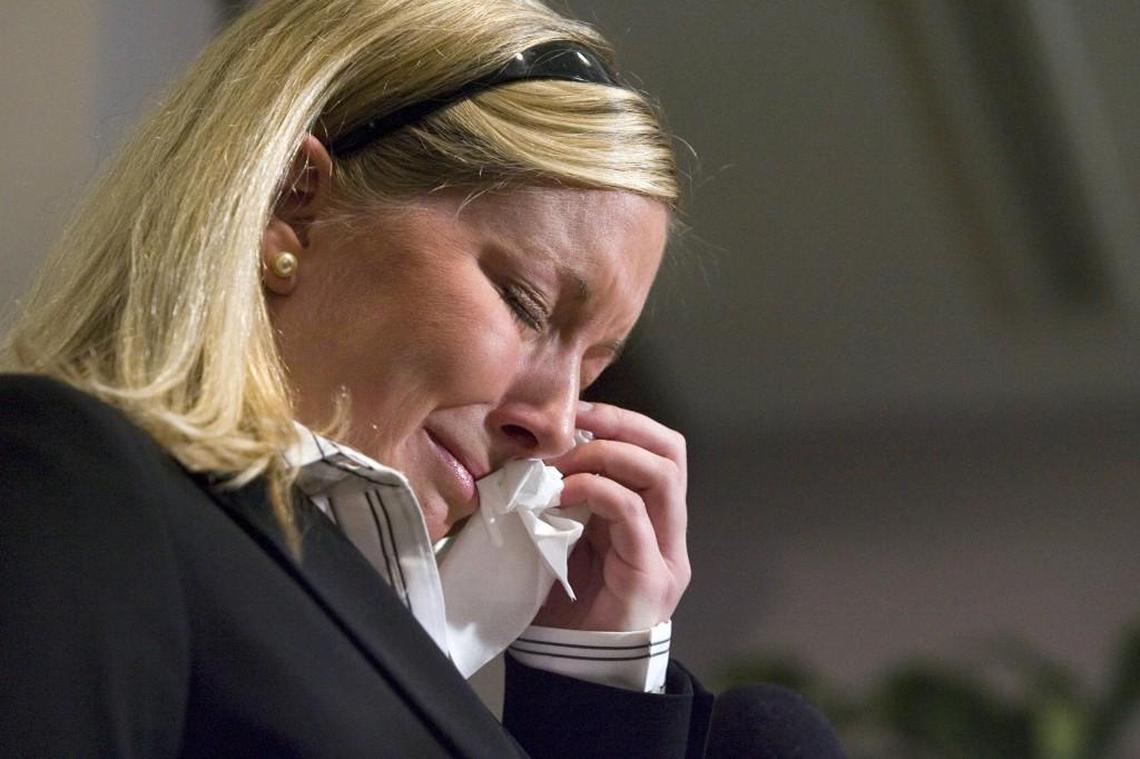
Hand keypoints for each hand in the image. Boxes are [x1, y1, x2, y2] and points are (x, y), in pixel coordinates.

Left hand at [532, 401, 689, 631]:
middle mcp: (670, 534)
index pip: (660, 448)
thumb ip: (569, 497)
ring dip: (607, 455)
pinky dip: (598, 490)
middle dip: (621, 426)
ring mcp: (666, 556)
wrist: (572, 675)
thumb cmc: (564, 609)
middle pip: (670, 452)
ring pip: (662, 476)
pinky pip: (634, 516)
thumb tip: (537, 448)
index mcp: (653, 519)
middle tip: (572, 426)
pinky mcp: (650, 577)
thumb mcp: (567, 538)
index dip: (622, 419)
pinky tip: (563, 493)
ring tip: (563, 463)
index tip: (575, 410)